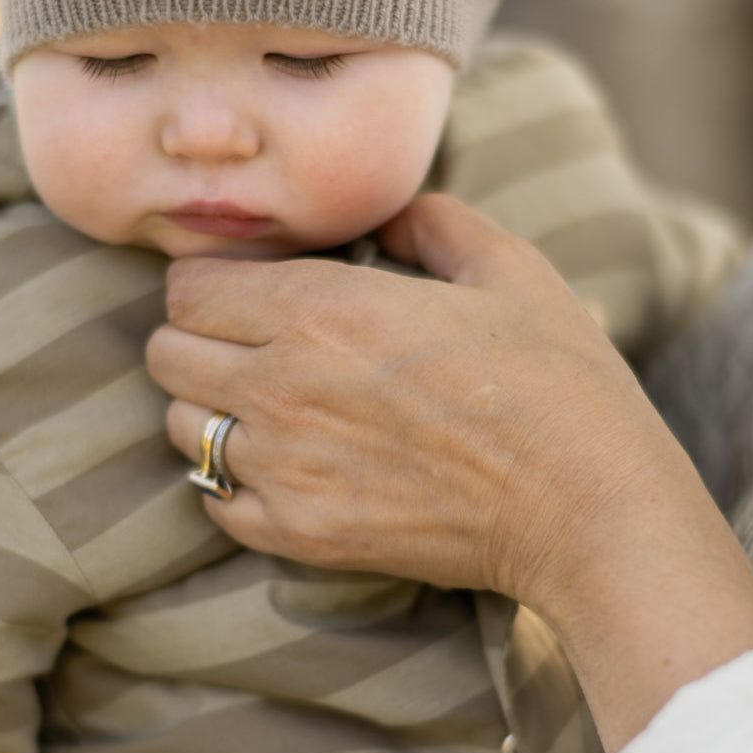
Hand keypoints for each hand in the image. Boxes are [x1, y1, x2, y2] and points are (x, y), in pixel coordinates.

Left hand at [149, 193, 665, 607]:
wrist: (585, 509)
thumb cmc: (557, 383)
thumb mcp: (509, 270)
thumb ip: (432, 222)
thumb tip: (388, 217)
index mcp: (322, 309)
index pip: (188, 287)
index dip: (213, 284)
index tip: (251, 293)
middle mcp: (283, 387)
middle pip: (166, 355)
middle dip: (199, 341)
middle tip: (252, 347)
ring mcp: (285, 469)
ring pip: (179, 429)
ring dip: (211, 412)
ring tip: (270, 408)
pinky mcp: (300, 535)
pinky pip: (213, 501)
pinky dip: (233, 481)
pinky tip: (284, 467)